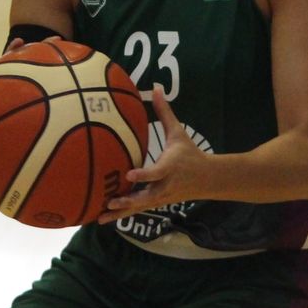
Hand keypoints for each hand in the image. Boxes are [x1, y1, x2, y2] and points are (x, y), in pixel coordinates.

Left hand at [98, 87, 205, 221]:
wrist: (207, 179)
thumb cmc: (190, 153)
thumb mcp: (179, 133)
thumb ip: (165, 113)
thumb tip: (156, 89)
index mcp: (170, 167)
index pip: (156, 172)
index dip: (144, 174)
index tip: (129, 174)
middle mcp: (164, 185)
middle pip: (146, 197)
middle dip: (129, 200)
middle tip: (111, 201)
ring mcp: (160, 198)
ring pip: (139, 207)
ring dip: (120, 213)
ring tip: (100, 217)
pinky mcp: (156, 203)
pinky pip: (137, 211)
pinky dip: (122, 215)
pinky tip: (103, 218)